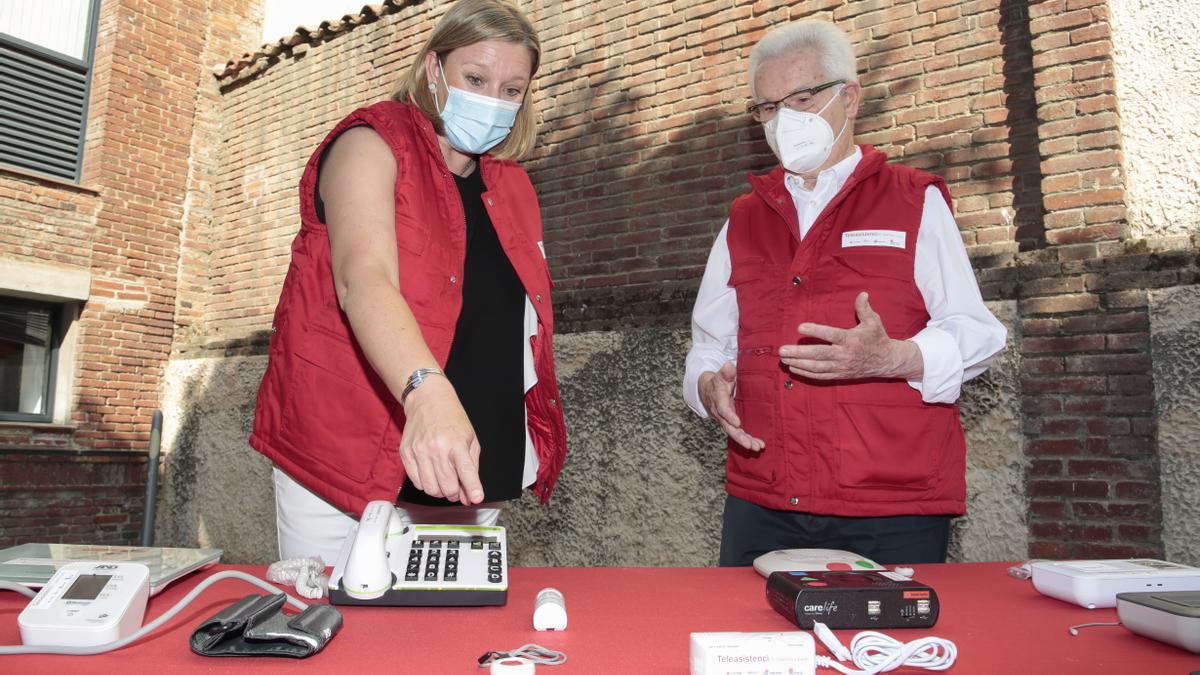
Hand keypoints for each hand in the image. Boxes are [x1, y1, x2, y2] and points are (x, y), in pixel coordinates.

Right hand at [398, 377, 483, 504]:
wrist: (427, 400)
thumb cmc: (451, 418)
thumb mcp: (470, 438)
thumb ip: (472, 468)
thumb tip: (471, 494)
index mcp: (456, 443)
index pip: (466, 471)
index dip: (472, 487)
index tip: (476, 497)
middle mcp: (437, 448)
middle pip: (447, 487)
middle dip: (455, 493)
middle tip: (457, 487)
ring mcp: (419, 451)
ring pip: (431, 489)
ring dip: (440, 491)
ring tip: (444, 480)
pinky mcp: (406, 454)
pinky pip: (417, 482)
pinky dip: (426, 484)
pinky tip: (431, 473)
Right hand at [698, 362, 764, 451]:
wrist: (707, 390)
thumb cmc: (717, 382)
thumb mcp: (720, 375)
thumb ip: (726, 372)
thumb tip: (729, 366)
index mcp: (719, 400)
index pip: (723, 410)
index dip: (730, 416)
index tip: (738, 423)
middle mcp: (721, 414)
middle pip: (729, 428)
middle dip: (740, 437)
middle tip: (750, 445)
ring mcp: (725, 420)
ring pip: (734, 433)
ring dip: (746, 441)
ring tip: (757, 447)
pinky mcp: (730, 424)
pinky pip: (738, 434)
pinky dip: (747, 440)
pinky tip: (758, 445)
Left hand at [779, 292, 920, 379]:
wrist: (887, 361)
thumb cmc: (877, 338)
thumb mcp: (873, 321)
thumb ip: (864, 308)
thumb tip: (862, 293)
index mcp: (851, 339)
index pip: (831, 335)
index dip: (816, 331)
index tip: (800, 327)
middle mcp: (845, 354)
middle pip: (819, 354)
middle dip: (799, 352)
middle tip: (782, 349)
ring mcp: (841, 366)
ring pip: (817, 367)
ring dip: (798, 363)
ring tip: (783, 358)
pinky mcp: (840, 375)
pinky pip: (820, 376)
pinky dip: (806, 373)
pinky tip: (793, 368)